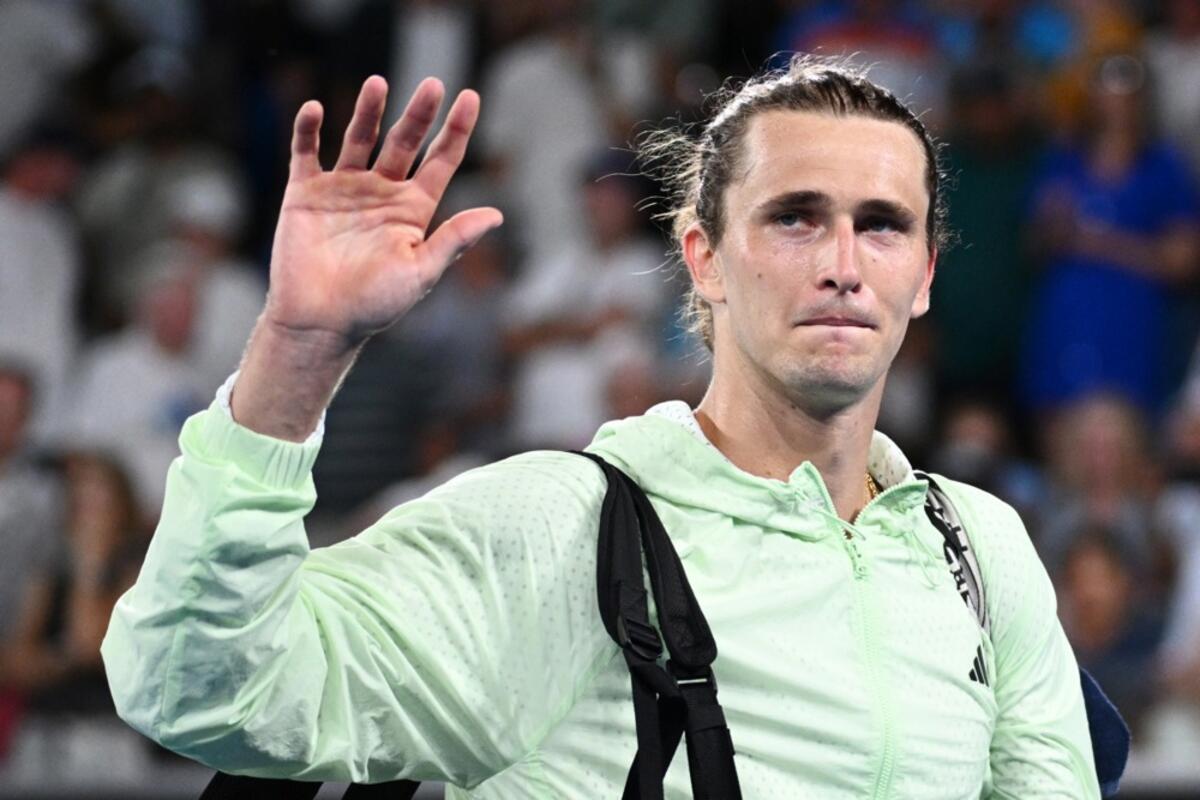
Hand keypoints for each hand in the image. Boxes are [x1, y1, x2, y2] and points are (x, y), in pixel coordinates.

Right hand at [265, 75, 502, 343]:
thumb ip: (454, 239)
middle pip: (404, 142)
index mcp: (413, 210)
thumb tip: (497, 214)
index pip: (441, 160)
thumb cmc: (374, 305)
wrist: (320, 322)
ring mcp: (343, 189)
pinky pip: (306, 152)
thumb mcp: (421, 271)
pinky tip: (316, 109)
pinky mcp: (305, 192)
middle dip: (419, 113)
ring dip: (369, 111)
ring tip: (378, 83)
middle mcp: (381, 192)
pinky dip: (309, 129)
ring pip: (359, 138)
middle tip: (434, 84)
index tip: (471, 97)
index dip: (456, 130)